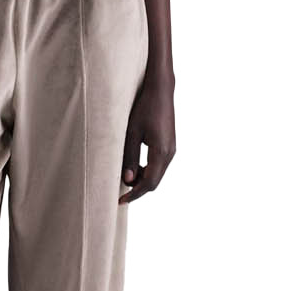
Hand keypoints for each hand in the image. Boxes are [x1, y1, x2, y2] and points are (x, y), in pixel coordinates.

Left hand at [120, 71, 175, 203]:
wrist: (160, 90)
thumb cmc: (144, 108)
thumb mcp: (131, 132)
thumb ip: (129, 157)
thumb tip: (128, 180)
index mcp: (161, 152)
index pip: (149, 183)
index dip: (134, 194)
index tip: (121, 200)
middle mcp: (170, 153)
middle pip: (154, 181)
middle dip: (138, 189)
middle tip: (119, 191)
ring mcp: (171, 149)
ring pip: (157, 174)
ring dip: (142, 179)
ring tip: (124, 175)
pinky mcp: (169, 145)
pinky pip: (158, 165)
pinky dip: (146, 170)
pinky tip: (134, 166)